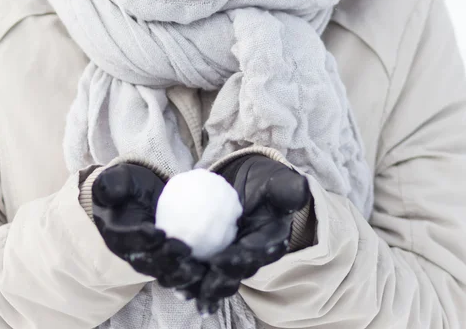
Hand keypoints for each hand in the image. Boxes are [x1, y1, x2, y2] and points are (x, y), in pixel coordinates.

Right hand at [91, 163, 206, 290]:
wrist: (142, 194)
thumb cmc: (129, 185)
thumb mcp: (119, 178)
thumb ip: (113, 183)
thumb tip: (111, 191)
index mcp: (115, 235)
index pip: (126, 241)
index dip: (141, 240)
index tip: (159, 233)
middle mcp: (131, 253)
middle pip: (147, 264)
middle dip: (166, 262)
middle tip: (185, 250)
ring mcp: (151, 261)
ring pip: (164, 274)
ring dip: (182, 275)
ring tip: (199, 267)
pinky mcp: (169, 262)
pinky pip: (180, 271)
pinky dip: (194, 274)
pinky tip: (211, 267)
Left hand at [175, 155, 310, 315]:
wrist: (250, 183)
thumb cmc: (265, 180)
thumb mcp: (277, 179)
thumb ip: (286, 188)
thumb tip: (300, 188)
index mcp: (269, 243)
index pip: (256, 254)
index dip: (241, 260)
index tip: (223, 260)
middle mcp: (248, 259)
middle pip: (231, 277)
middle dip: (214, 285)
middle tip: (196, 284)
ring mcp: (227, 261)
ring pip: (210, 279)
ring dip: (194, 285)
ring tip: (178, 286)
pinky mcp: (208, 257)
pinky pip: (194, 267)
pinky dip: (180, 272)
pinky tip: (164, 274)